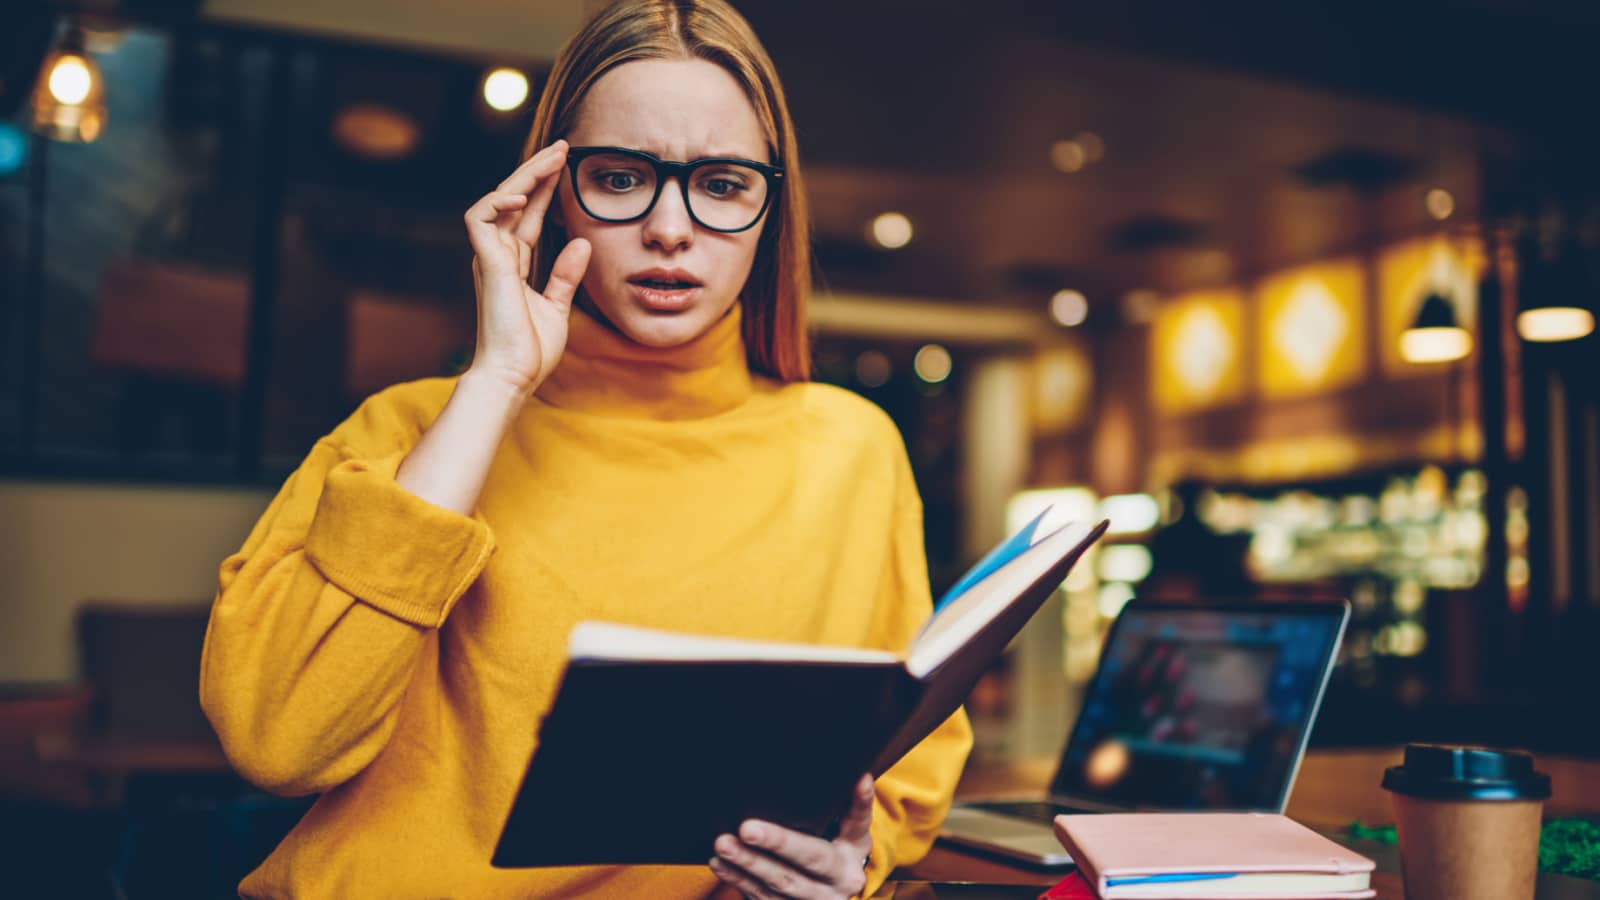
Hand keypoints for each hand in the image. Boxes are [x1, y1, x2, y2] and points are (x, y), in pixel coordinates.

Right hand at [463, 139, 591, 397]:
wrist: (514, 377)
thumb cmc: (530, 351)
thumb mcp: (557, 307)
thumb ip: (565, 275)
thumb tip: (583, 243)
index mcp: (513, 265)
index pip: (529, 216)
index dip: (545, 189)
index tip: (566, 165)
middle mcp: (498, 257)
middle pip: (515, 201)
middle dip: (536, 172)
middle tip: (563, 148)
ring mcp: (489, 259)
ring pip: (498, 202)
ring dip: (522, 178)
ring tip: (550, 160)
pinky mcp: (486, 265)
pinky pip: (480, 220)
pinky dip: (499, 202)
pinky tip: (523, 194)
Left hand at [710, 774, 874, 899]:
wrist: (845, 888)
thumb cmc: (847, 849)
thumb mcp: (857, 832)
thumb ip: (859, 807)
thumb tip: (862, 778)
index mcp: (845, 871)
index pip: (812, 856)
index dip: (780, 843)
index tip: (749, 827)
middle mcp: (827, 895)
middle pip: (786, 879)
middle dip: (753, 860)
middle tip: (726, 839)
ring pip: (769, 893)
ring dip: (740, 871)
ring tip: (720, 848)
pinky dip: (738, 882)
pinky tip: (720, 865)